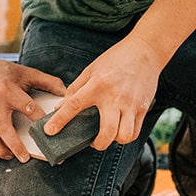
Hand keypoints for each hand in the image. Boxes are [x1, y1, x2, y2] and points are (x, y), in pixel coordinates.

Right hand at [0, 57, 65, 161]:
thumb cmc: (4, 72)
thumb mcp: (27, 72)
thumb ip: (48, 82)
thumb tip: (67, 94)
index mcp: (8, 89)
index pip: (27, 107)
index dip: (38, 119)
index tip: (48, 130)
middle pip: (3, 127)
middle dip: (15, 145)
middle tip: (25, 157)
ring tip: (11, 157)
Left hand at [43, 36, 163, 149]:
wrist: (145, 51)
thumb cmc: (116, 59)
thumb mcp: (91, 69)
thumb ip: (75, 88)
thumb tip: (60, 107)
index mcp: (98, 85)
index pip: (74, 105)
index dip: (60, 120)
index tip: (50, 131)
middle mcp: (114, 97)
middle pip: (107, 132)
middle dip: (97, 144)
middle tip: (92, 142)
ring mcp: (130, 104)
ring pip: (124, 135)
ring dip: (114, 141)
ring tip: (108, 136)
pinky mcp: (143, 107)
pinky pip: (135, 131)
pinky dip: (126, 136)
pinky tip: (120, 130)